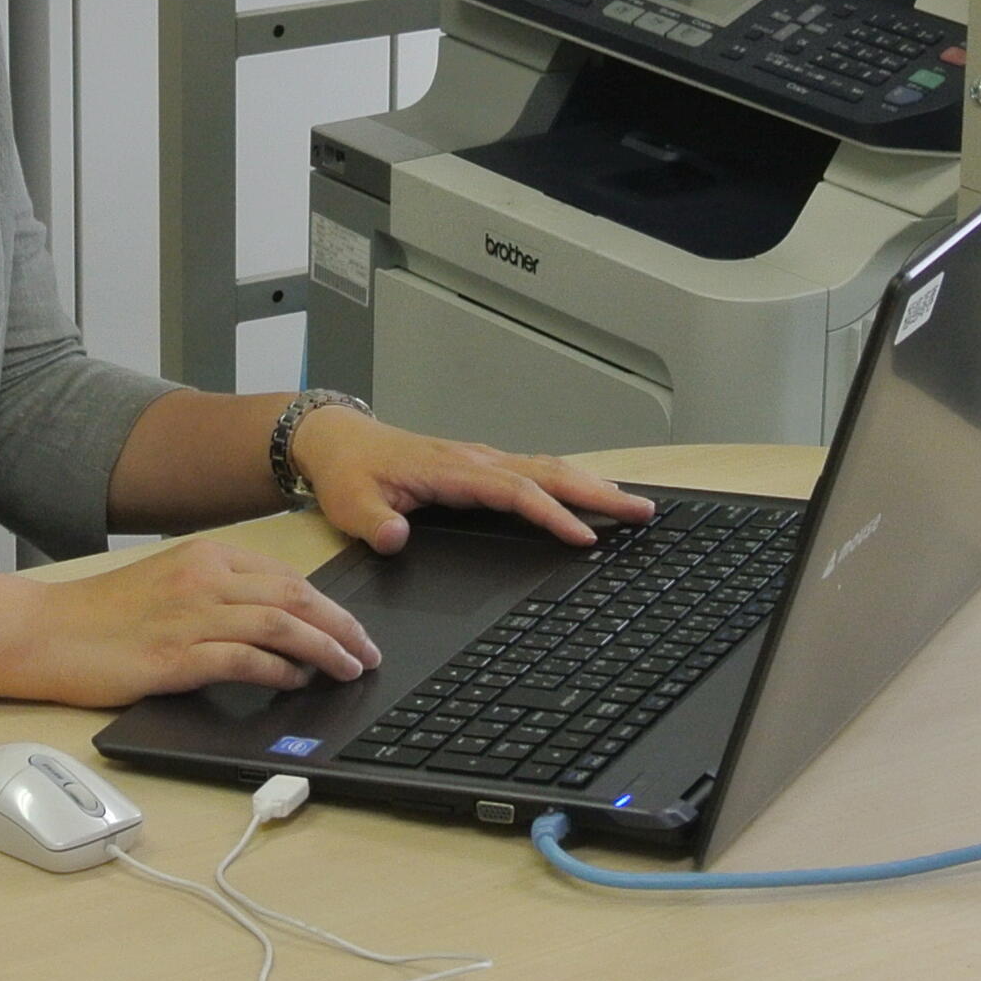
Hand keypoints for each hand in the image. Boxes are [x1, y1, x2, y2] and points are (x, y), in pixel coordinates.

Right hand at [0, 538, 381, 707]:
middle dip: (342, 627)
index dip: (329, 606)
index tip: (353, 629)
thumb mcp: (169, 586)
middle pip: (296, 598)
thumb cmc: (102, 618)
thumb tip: (277, 624)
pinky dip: (281, 670)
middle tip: (368, 652)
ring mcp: (191, 616)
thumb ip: (220, 596)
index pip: (287, 577)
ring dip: (325, 649)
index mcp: (206, 556)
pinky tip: (298, 681)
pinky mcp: (176, 655)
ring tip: (350, 669)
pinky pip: (246, 659)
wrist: (45, 633)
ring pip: (281, 626)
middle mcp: (204, 578)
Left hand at [285, 407, 655, 552]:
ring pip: (549, 469)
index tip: (583, 536)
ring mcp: (482, 461)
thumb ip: (373, 522)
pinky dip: (570, 481)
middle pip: (549, 473)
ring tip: (633, 505)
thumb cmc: (348, 471)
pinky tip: (590, 494)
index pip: (515, 492)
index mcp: (451, 470)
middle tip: (641, 512)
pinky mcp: (482, 467)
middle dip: (598, 492)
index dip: (552, 513)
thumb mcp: (350, 502)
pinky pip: (536, 472)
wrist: (338, 442)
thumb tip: (396, 538)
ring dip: (592, 485)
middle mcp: (475, 460)